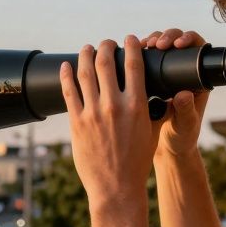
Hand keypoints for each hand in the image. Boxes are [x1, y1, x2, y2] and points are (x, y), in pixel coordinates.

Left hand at [59, 36, 156, 208]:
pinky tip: (66, 66)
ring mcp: (93, 113)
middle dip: (105, 47)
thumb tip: (159, 91)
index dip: (130, 46)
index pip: (134, 64)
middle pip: (106, 63)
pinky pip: (69, 92)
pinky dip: (66, 75)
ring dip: (84, 55)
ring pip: (85, 73)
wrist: (117, 187)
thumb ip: (152, 107)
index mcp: (137, 105)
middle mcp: (114, 105)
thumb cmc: (137, 161)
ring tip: (86, 48)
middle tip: (105, 43)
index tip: (129, 39)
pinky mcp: (76, 123)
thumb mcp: (151, 130)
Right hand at [142, 29, 209, 157]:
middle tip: (156, 44)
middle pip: (177, 42)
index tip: (177, 45)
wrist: (165, 146)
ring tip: (143, 46)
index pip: (197, 48)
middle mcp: (184, 72)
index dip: (188, 39)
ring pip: (160, 47)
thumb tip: (183, 94)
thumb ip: (186, 112)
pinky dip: (138, 52)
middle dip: (166, 36)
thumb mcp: (185, 125)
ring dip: (151, 41)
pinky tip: (130, 54)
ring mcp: (166, 73)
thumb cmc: (181, 137)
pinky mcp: (151, 77)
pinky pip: (146, 58)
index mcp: (198, 78)